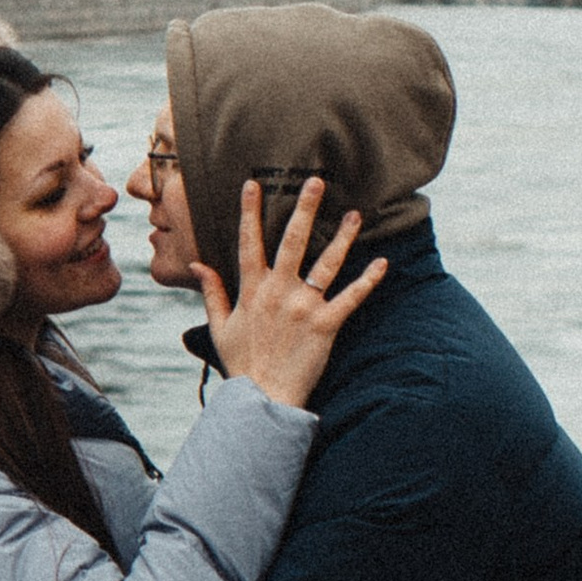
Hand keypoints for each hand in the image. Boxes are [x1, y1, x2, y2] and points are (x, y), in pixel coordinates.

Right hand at [196, 176, 387, 408]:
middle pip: (293, 241)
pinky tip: (382, 262)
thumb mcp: (220, 326)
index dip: (250, 212)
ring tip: (356, 214)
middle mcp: (279, 291)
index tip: (252, 184)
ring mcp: (304, 307)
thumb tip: (198, 264)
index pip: (249, 242)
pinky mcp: (326, 325)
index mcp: (252, 290)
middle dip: (305, 209)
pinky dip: (368, 280)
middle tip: (317, 182)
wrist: (261, 399)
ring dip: (343, 237)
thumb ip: (212, 292)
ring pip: (327, 263)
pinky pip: (350, 298)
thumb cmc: (241, 364)